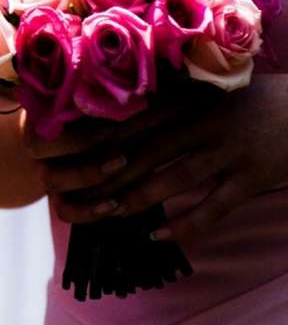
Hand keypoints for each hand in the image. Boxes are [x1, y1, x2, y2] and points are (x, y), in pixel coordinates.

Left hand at [31, 77, 287, 240]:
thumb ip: (170, 100)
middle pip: (149, 150)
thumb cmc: (252, 101)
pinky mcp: (253, 176)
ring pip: (176, 178)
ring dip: (140, 198)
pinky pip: (215, 206)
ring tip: (110, 212)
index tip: (71, 156)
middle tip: (79, 192)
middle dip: (111, 174)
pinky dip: (186, 223)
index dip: (102, 140)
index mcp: (192, 98)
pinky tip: (158, 234)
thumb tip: (117, 117)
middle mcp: (207, 121)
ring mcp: (231, 150)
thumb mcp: (211, 90)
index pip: (137, 120)